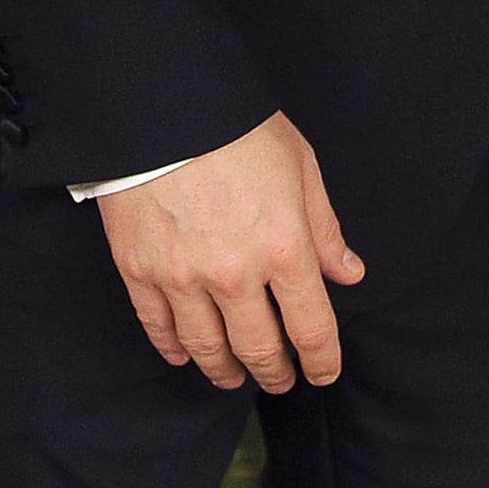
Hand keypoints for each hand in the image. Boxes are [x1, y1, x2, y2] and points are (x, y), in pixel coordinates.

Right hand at [97, 111, 363, 391]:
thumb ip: (324, 228)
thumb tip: (348, 273)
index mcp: (284, 247)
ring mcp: (183, 277)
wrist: (163, 106)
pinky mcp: (140, 272)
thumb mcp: (301, 166)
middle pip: (258, 348)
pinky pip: (160, 328)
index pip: (311, 326)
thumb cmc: (239, 128)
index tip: (323, 372)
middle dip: (275, 372)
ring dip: (225, 370)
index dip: (321, 359)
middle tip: (282, 381)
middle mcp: (235, 274)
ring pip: (207, 348)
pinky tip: (185, 355)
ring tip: (234, 377)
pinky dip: (175, 349)